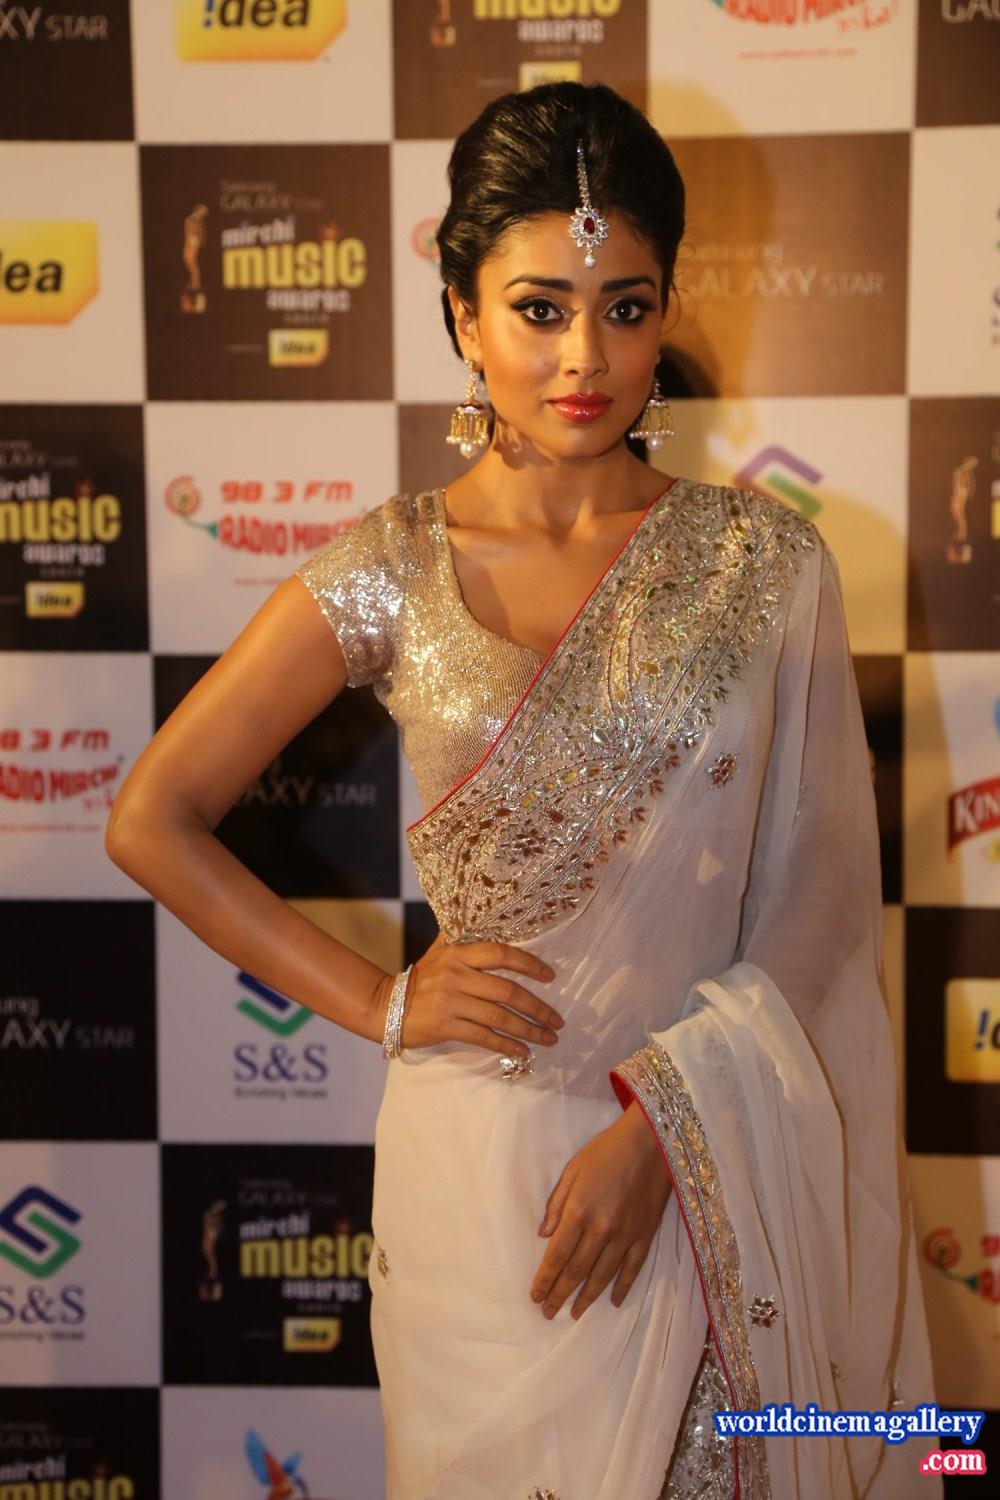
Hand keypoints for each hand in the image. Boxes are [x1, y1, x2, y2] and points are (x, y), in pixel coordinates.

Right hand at [373, 932, 565, 1057]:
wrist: (386, 1006)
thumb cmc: (420, 978)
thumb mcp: (438, 951)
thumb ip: (460, 935)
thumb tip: (484, 913)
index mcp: (458, 954)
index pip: (500, 954)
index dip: (528, 964)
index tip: (550, 976)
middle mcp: (457, 975)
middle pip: (507, 991)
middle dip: (537, 1007)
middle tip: (557, 1020)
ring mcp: (451, 1002)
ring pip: (499, 1017)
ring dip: (529, 1030)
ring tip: (548, 1038)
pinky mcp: (446, 1026)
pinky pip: (483, 1037)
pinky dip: (506, 1044)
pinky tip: (523, 1050)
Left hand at [531, 1102, 670, 1320]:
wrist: (650, 1142)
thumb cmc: (606, 1151)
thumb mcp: (572, 1169)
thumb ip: (556, 1203)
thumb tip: (543, 1235)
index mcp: (579, 1211)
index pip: (556, 1255)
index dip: (545, 1279)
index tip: (535, 1296)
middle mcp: (601, 1229)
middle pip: (576, 1271)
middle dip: (560, 1294)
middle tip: (548, 1314)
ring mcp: (625, 1235)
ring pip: (603, 1276)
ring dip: (587, 1298)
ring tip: (574, 1314)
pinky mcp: (645, 1235)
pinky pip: (632, 1269)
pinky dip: (622, 1287)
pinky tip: (613, 1302)